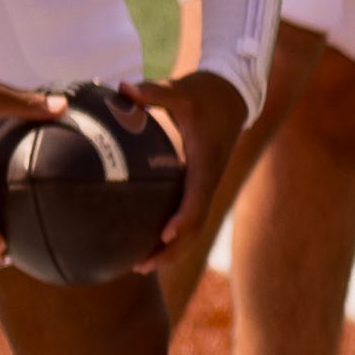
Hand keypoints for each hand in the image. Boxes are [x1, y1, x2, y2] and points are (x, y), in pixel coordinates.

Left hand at [131, 71, 245, 255]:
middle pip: (194, 224)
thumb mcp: (181, 89)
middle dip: (171, 248)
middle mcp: (208, 178)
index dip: (182, 218)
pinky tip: (146, 242)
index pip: (196, 198)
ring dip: (172, 247)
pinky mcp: (200, 181)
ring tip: (140, 266)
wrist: (232, 94)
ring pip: (193, 224)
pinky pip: (188, 213)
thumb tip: (123, 87)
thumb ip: (154, 91)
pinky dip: (172, 232)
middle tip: (140, 266)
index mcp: (205, 162)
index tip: (163, 235)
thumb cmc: (204, 92)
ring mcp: (206, 183)